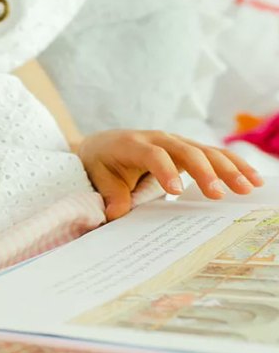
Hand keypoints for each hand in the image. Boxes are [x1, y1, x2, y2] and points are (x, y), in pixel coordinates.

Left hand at [74, 130, 264, 220]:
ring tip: (248, 187)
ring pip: (206, 151)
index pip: (153, 155)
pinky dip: (233, 165)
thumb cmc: (102, 163)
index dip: (165, 171)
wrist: (101, 144)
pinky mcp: (188, 149)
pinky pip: (213, 154)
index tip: (176, 191)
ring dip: (229, 168)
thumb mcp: (99, 177)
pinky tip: (253, 179)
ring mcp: (176, 142)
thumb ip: (111, 194)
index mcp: (133, 144)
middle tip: (219, 194)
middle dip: (205, 171)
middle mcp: (158, 138)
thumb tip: (115, 214)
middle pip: (186, 151)